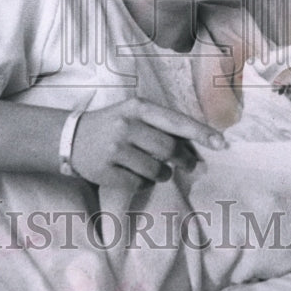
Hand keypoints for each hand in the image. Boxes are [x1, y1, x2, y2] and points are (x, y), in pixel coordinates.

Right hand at [70, 98, 226, 191]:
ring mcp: (115, 149)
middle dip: (185, 160)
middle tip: (190, 165)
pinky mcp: (106, 171)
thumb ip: (160, 125)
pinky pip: (138, 183)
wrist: (69, 137)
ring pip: (156, 170)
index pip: (175, 121)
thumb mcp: (132, 114)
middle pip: (169, 149)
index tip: (221, 143)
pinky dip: (144, 183)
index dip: (200, 133)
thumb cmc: (111, 124)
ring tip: (157, 170)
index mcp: (137, 107)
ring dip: (163, 174)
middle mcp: (126, 125)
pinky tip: (136, 174)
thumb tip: (195, 146)